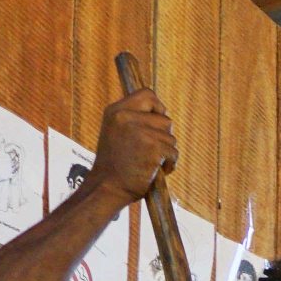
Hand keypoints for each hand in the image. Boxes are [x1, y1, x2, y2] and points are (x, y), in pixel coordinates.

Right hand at [91, 90, 176, 205]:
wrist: (107, 187)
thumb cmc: (115, 164)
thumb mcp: (116, 132)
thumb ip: (135, 120)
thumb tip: (162, 115)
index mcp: (116, 110)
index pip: (147, 94)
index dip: (158, 107)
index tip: (157, 122)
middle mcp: (126, 117)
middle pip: (165, 119)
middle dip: (164, 136)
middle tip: (150, 151)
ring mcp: (140, 131)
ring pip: (171, 138)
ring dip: (166, 152)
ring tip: (149, 162)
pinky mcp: (152, 147)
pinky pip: (173, 152)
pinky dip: (169, 164)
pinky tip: (154, 171)